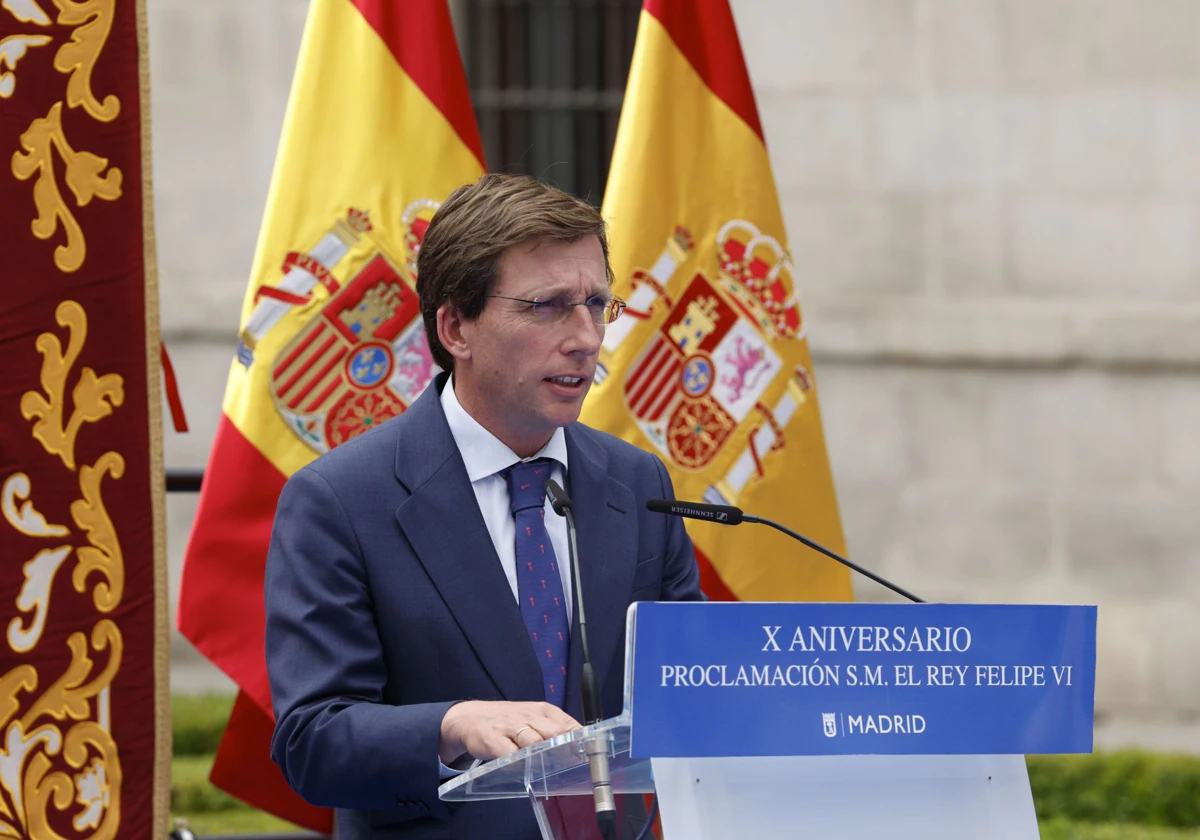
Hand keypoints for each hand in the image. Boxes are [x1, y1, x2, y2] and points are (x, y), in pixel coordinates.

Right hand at [439, 700, 580, 764]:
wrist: (471, 717)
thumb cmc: (510, 721)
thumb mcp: (535, 718)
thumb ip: (556, 730)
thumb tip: (582, 747)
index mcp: (544, 711)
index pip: (568, 724)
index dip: (581, 740)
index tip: (591, 754)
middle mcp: (529, 716)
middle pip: (554, 732)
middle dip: (565, 750)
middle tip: (574, 766)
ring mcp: (510, 727)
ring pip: (533, 741)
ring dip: (543, 756)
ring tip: (552, 769)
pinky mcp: (493, 739)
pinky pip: (509, 753)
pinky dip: (518, 762)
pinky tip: (524, 769)